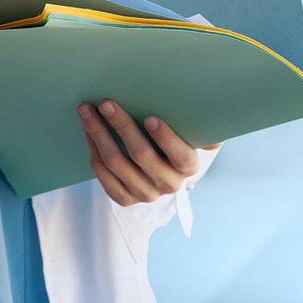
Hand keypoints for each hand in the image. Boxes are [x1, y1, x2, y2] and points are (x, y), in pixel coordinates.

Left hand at [78, 99, 220, 205]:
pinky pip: (104, 175)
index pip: (180, 155)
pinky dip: (93, 150)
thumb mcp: (191, 133)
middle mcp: (168, 185)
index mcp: (188, 167)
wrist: (159, 168)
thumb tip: (215, 135)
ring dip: (99, 134)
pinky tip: (87, 130)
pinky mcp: (124, 199)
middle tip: (107, 103)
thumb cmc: (174, 140)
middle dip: (122, 126)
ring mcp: (144, 194)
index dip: (166, 138)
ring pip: (116, 163)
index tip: (150, 117)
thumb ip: (202, 130)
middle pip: (141, 155)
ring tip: (87, 111)